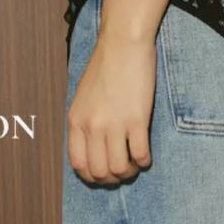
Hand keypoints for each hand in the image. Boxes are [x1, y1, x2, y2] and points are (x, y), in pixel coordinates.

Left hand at [66, 22, 156, 184]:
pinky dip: (145, 160)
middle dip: (113, 179)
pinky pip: (141, 153)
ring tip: (136, 163)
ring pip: (120, 168)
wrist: (123, 44)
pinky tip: (147, 155)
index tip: (104, 175)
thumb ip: (84, 120)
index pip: (79, 165)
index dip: (92, 177)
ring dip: (130, 171)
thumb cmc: (105, 65)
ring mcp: (114, 123)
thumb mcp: (83, 96)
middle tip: (123, 171)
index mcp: (76, 121)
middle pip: (100, 171)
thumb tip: (90, 145)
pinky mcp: (137, 119)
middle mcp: (92, 126)